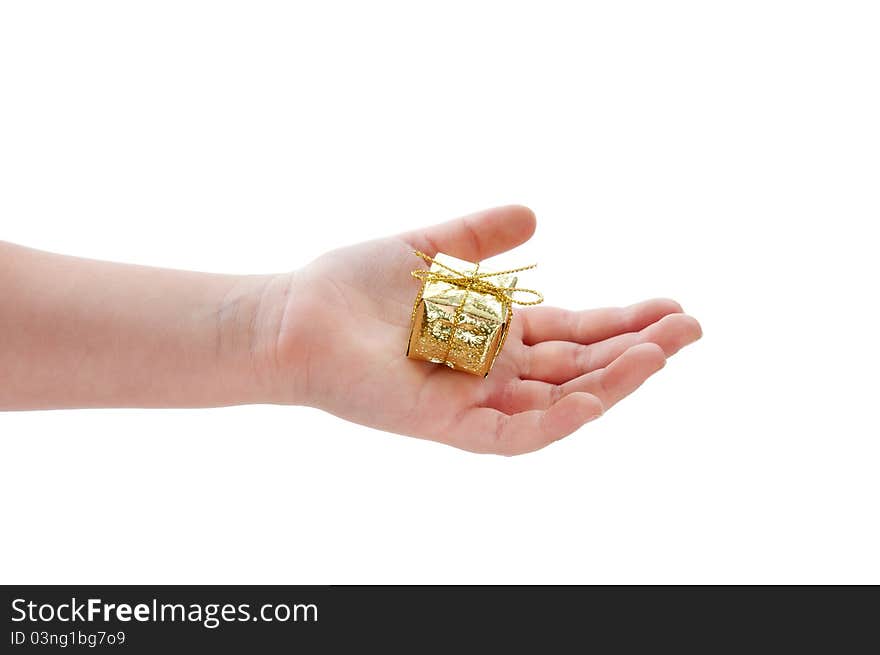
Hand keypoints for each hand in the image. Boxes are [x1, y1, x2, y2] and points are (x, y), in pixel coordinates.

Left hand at [266, 206, 701, 454]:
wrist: (292, 316)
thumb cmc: (350, 288)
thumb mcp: (428, 249)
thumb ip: (478, 236)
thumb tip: (534, 213)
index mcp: (492, 335)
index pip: (572, 333)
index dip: (621, 321)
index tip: (669, 304)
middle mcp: (492, 372)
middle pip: (579, 367)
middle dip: (636, 349)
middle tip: (690, 327)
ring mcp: (474, 401)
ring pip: (560, 401)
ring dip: (614, 382)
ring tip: (662, 351)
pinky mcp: (448, 424)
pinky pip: (516, 433)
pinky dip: (560, 418)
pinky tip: (598, 395)